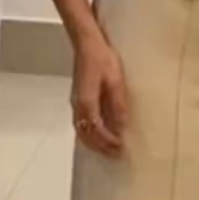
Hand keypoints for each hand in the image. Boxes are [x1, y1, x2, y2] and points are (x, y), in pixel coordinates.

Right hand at [71, 34, 128, 158]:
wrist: (87, 44)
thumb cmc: (102, 58)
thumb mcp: (116, 81)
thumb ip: (118, 105)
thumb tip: (122, 126)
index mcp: (87, 102)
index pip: (97, 130)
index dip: (109, 142)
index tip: (122, 148)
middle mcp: (78, 106)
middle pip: (87, 135)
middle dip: (102, 147)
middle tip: (117, 155)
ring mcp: (76, 103)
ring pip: (82, 131)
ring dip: (95, 143)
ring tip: (109, 150)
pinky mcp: (78, 100)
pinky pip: (81, 124)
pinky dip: (90, 135)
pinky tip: (99, 136)